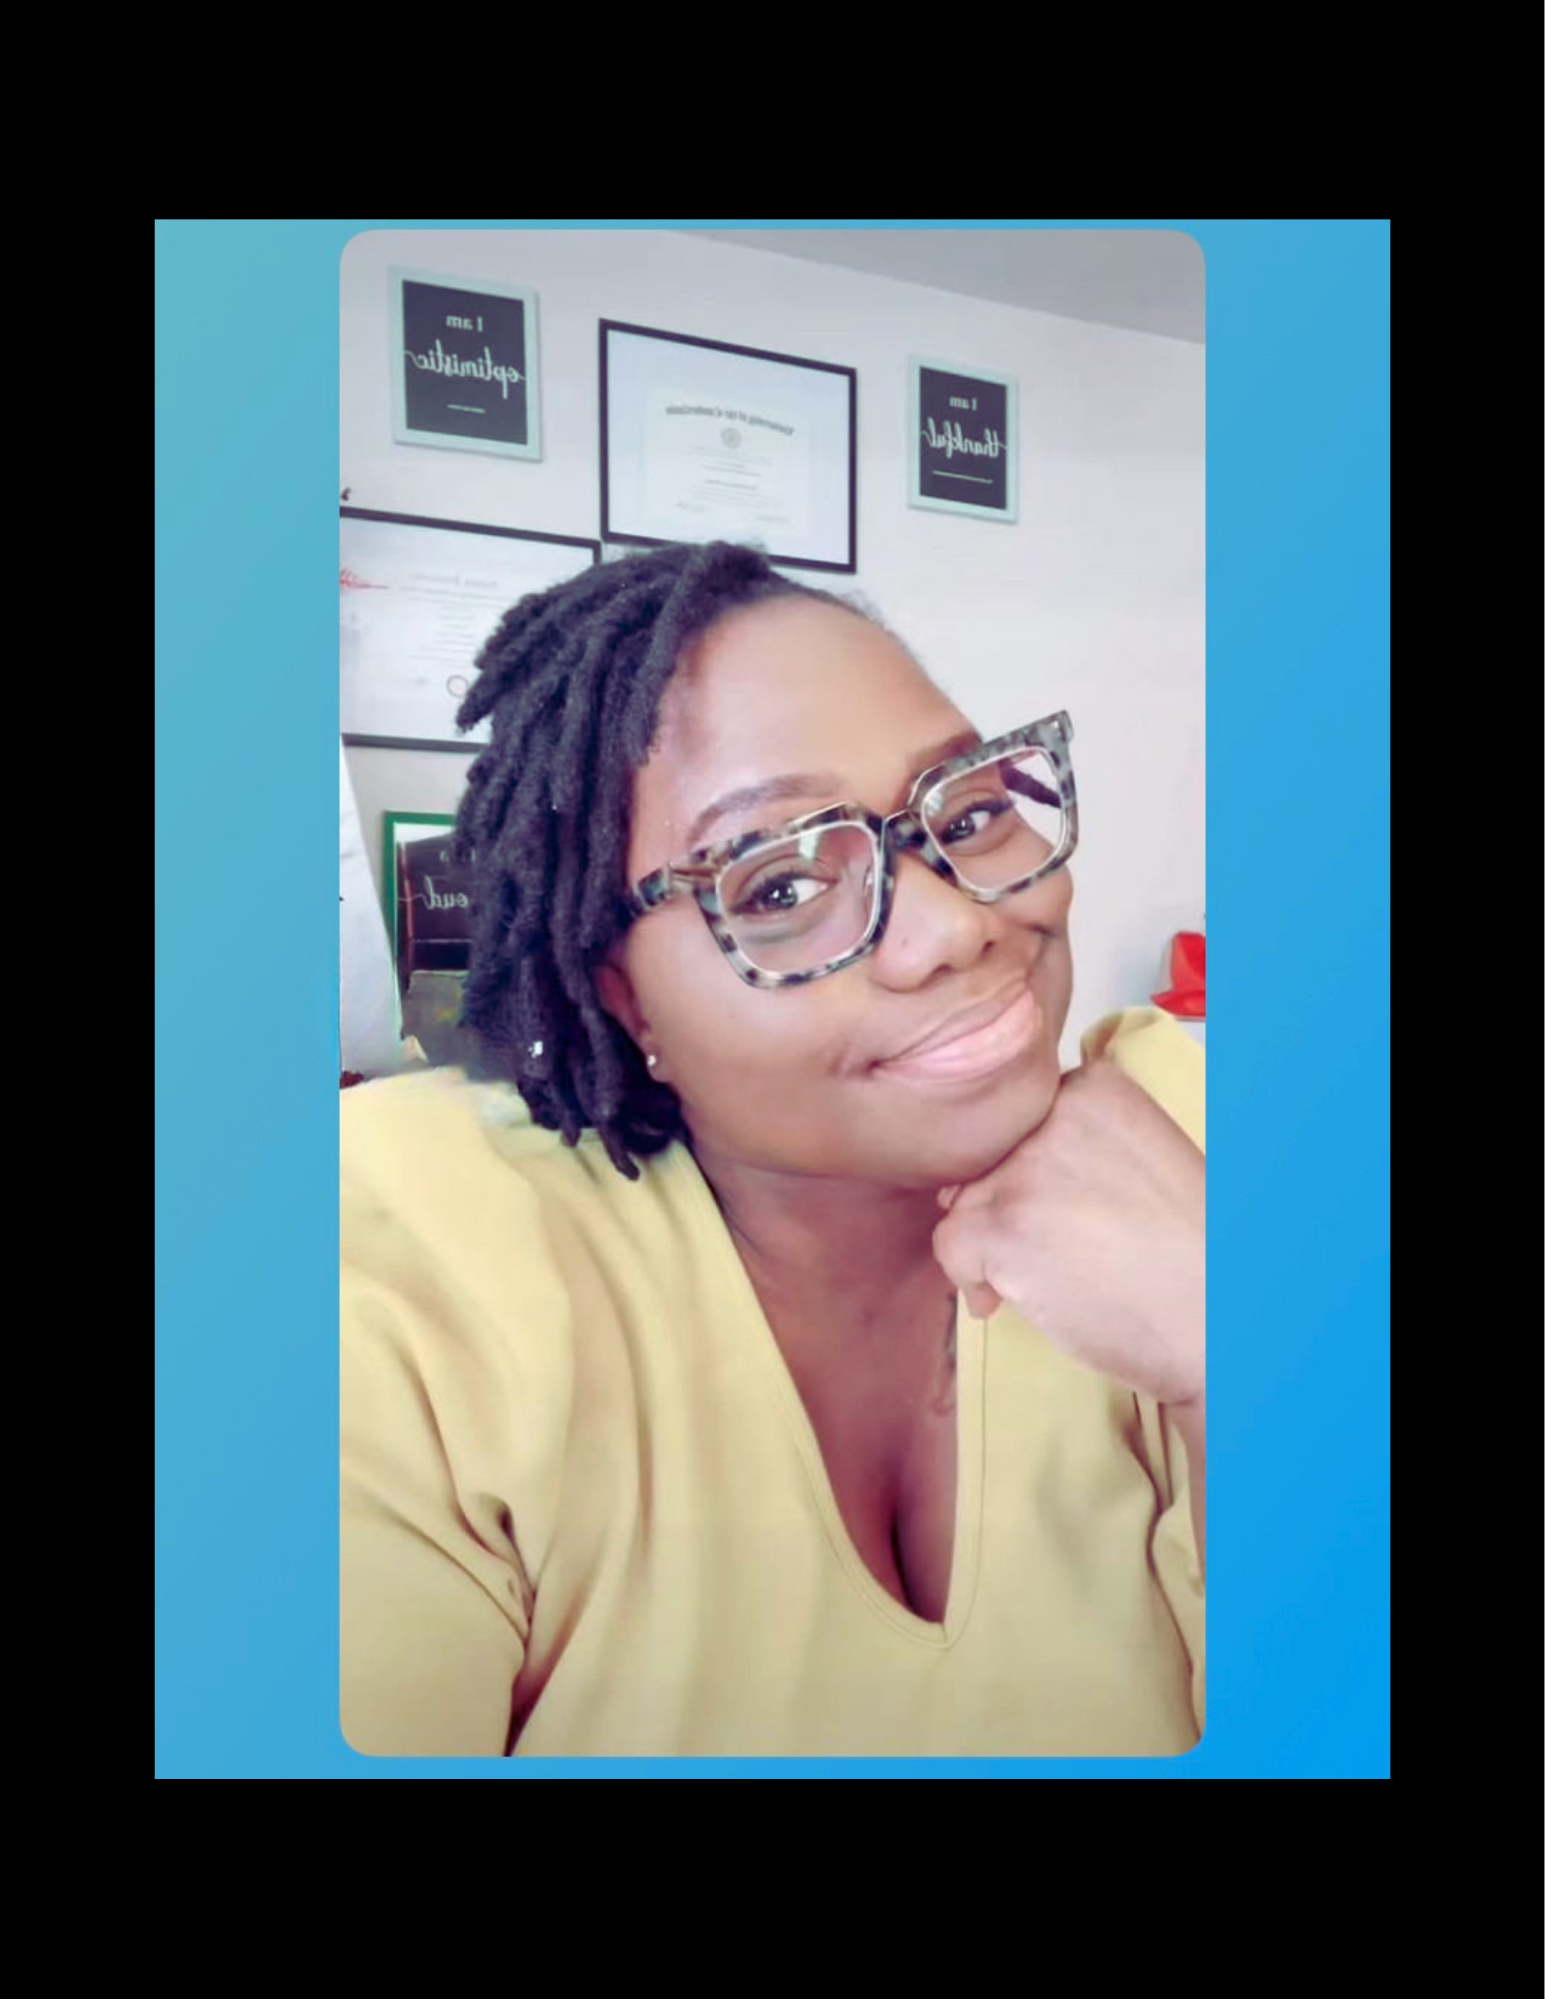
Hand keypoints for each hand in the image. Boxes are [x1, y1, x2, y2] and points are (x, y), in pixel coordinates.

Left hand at [932, 1058, 1204, 1405]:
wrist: (1218, 1320)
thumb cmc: (1187, 1255)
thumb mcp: (1140, 1161)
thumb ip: (1070, 1148)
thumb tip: (973, 1179)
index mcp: (1096, 1088)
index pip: (1023, 1122)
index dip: (1033, 1173)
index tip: (1068, 1211)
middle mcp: (1056, 1113)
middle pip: (988, 1159)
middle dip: (1007, 1207)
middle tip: (1059, 1251)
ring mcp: (1024, 1169)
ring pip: (964, 1202)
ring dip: (990, 1246)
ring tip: (1048, 1277)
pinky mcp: (1000, 1225)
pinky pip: (950, 1246)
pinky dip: (972, 1281)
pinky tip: (1011, 1302)